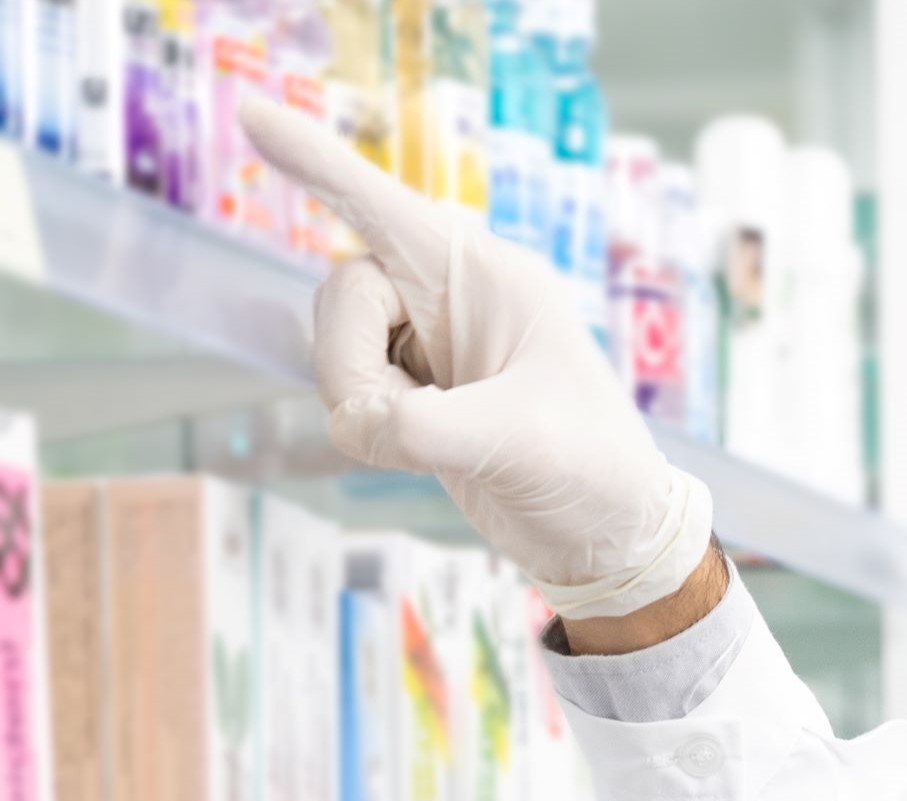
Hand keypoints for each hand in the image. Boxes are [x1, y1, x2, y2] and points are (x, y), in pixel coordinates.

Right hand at [239, 99, 711, 619]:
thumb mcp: (517, 443)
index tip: (249, 111)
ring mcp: (431, 339)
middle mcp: (454, 294)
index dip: (311, 160)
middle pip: (340, 292)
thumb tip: (360, 423)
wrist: (607, 535)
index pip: (380, 207)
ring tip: (445, 441)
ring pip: (334, 347)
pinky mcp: (414, 385)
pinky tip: (435, 450)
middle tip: (408, 425)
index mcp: (488, 275)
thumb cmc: (591, 473)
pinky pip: (347, 390)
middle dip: (350, 364)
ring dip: (365, 403)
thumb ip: (424, 429)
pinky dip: (371, 428)